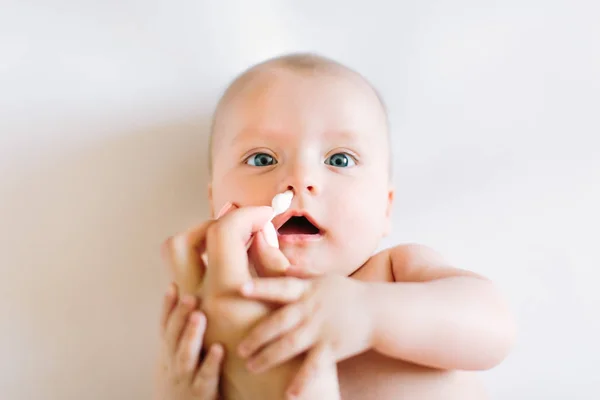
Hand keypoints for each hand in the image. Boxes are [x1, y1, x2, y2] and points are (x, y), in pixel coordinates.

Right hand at [157, 282, 223, 399]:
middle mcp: (172, 364)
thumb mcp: (179, 359)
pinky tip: (219, 349)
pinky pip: (204, 377)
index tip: (172, 285)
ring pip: (184, 355)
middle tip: (190, 297)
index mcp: (168, 353)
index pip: (164, 326)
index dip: (167, 307)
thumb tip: (196, 301)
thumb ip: (186, 334)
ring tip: (200, 316)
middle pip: (172, 337)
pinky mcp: (199, 394)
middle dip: (179, 316)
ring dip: (191, 335)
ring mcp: (184, 379)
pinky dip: (211, 363)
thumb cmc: (185, 383)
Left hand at [237, 274, 373, 395]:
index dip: (261, 287)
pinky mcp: (332, 348)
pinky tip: (289, 394)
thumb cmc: (347, 293)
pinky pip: (314, 367)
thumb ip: (302, 275)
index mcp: (307, 290)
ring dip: (269, 357)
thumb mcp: (325, 279)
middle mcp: (311, 309)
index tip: (241, 289)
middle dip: (257, 336)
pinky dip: (302, 381)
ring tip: (252, 367)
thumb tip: (283, 266)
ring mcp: (321, 329)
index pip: (281, 287)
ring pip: (290, 345)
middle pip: (279, 322)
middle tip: (239, 348)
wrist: (379, 311)